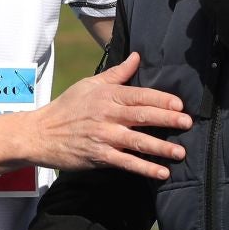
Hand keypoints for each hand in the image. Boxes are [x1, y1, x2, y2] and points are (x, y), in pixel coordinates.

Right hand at [25, 52, 189, 177]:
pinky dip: (144, 168)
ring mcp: (103, 136)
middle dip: (167, 119)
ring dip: (161, 147)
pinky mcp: (99, 156)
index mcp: (107, 95)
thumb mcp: (89, 85)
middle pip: (142, 116)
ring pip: (137, 141)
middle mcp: (107, 115)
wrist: (40, 134)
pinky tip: (161, 172)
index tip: (179, 104)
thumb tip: (137, 57)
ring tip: (181, 151)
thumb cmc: (67, 107)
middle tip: (188, 123)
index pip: (139, 95)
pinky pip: (126, 163)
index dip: (161, 99)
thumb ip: (117, 74)